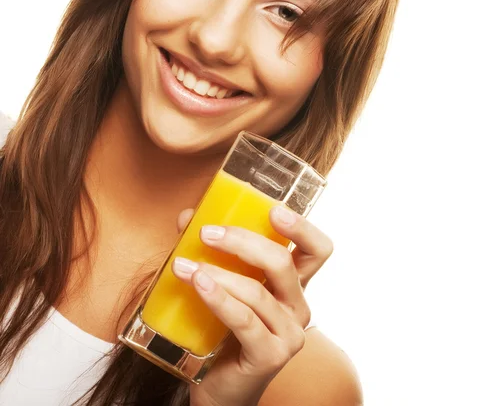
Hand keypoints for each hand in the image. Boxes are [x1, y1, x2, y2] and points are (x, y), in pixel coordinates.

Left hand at [173, 205, 333, 405]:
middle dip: (243, 241)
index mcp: (292, 285)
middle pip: (282, 263)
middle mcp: (297, 306)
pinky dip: (218, 298)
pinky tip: (197, 284)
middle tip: (207, 233)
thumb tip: (187, 217)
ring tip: (183, 265)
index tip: (273, 210)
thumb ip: (211, 250)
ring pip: (257, 291)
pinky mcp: (271, 355)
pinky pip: (244, 319)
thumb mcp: (223, 284)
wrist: (219, 388)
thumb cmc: (223, 331)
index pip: (317, 250)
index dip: (302, 228)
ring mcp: (289, 333)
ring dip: (218, 272)